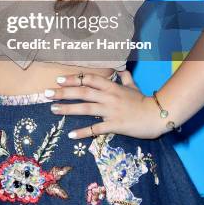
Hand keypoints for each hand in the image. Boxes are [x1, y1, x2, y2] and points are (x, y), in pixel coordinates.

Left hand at [45, 71, 162, 139]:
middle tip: (46, 93)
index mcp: (111, 86)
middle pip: (82, 92)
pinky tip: (71, 134)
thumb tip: (122, 69)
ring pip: (85, 108)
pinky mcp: (114, 125)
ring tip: (53, 109)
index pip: (88, 79)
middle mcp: (108, 96)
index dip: (73, 78)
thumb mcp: (133, 86)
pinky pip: (96, 128)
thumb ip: (125, 78)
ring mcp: (110, 111)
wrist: (156, 115)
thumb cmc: (143, 100)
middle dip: (63, 92)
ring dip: (68, 108)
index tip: (59, 79)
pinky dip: (83, 132)